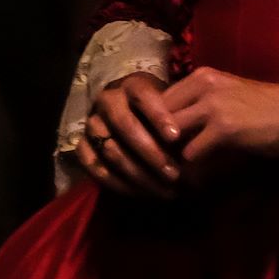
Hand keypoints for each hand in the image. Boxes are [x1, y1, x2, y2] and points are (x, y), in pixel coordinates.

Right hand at [74, 72, 183, 198]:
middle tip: (175, 175)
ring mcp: (92, 123)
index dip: (158, 116)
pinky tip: (142, 194)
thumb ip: (180, 119)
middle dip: (151, 153)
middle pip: (125, 126)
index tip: (176, 138)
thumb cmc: (161, 111)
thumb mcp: (172, 105)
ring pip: (111, 150)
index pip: (143, 97)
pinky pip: (95, 168)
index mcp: (131, 85)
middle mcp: (107, 100)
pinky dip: (119, 184)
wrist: (131, 112)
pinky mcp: (81, 146)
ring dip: (139, 174)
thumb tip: (197, 144)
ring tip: (165, 190)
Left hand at [159, 67, 278, 177]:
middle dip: (156, 144)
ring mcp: (212, 105)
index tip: (158, 149)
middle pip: (157, 118)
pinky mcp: (224, 128)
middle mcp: (202, 84)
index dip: (154, 128)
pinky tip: (196, 179)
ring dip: (170, 159)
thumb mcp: (229, 96)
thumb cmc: (271, 109)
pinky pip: (190, 154)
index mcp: (200, 76)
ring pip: (169, 136)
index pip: (158, 101)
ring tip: (174, 176)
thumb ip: (200, 106)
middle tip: (162, 166)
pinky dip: (191, 171)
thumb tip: (171, 132)